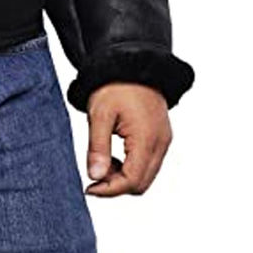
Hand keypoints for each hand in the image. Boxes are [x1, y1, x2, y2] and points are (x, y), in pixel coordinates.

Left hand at [84, 82, 172, 196]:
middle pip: (141, 183)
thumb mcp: (100, 114)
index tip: (89, 187)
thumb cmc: (115, 85)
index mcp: (146, 139)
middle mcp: (160, 144)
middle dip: (116, 185)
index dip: (109, 189)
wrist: (132, 63)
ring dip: (124, 176)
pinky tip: (114, 154)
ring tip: (102, 161)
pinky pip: (149, 162)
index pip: (132, 181)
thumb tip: (95, 176)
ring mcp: (163, 140)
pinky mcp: (161, 136)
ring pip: (146, 175)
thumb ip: (98, 147)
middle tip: (93, 174)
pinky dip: (132, 166)